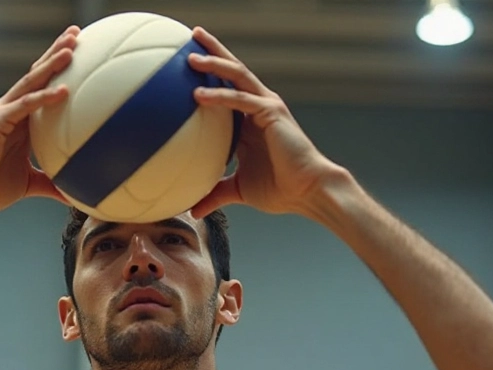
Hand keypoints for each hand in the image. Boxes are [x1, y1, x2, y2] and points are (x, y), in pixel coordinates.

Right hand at [0, 26, 79, 216]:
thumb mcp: (30, 183)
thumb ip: (51, 183)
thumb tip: (73, 195)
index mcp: (19, 120)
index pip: (41, 86)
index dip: (57, 67)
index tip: (78, 51)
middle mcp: (10, 110)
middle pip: (36, 74)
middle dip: (56, 53)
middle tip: (76, 34)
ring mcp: (2, 113)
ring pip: (31, 82)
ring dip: (51, 64)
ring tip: (71, 48)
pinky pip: (25, 105)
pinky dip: (44, 97)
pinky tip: (63, 91)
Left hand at [186, 28, 351, 220]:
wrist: (307, 192)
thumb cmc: (278, 189)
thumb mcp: (238, 190)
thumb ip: (215, 193)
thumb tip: (192, 209)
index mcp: (249, 120)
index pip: (227, 88)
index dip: (210, 73)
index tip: (185, 64)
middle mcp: (258, 106)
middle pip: (232, 71)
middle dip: (213, 51)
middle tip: (190, 36)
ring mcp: (266, 106)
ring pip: (237, 75)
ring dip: (214, 62)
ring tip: (191, 56)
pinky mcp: (271, 113)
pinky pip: (241, 100)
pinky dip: (220, 96)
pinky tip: (198, 95)